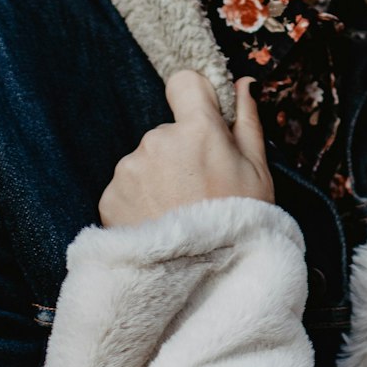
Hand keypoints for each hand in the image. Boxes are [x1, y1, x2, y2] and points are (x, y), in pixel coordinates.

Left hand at [99, 73, 274, 226]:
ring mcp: (129, 169)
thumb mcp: (258, 171)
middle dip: (181, 151)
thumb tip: (245, 83)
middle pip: (167, 129)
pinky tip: (160, 223)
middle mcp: (157, 141)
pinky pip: (128, 185)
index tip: (203, 122)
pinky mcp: (109, 196)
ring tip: (179, 212)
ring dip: (159, 177)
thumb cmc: (239, 224)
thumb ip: (247, 120)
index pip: (185, 83)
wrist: (202, 284)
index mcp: (198, 129)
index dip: (195, 98)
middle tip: (200, 189)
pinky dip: (140, 200)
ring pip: (146, 159)